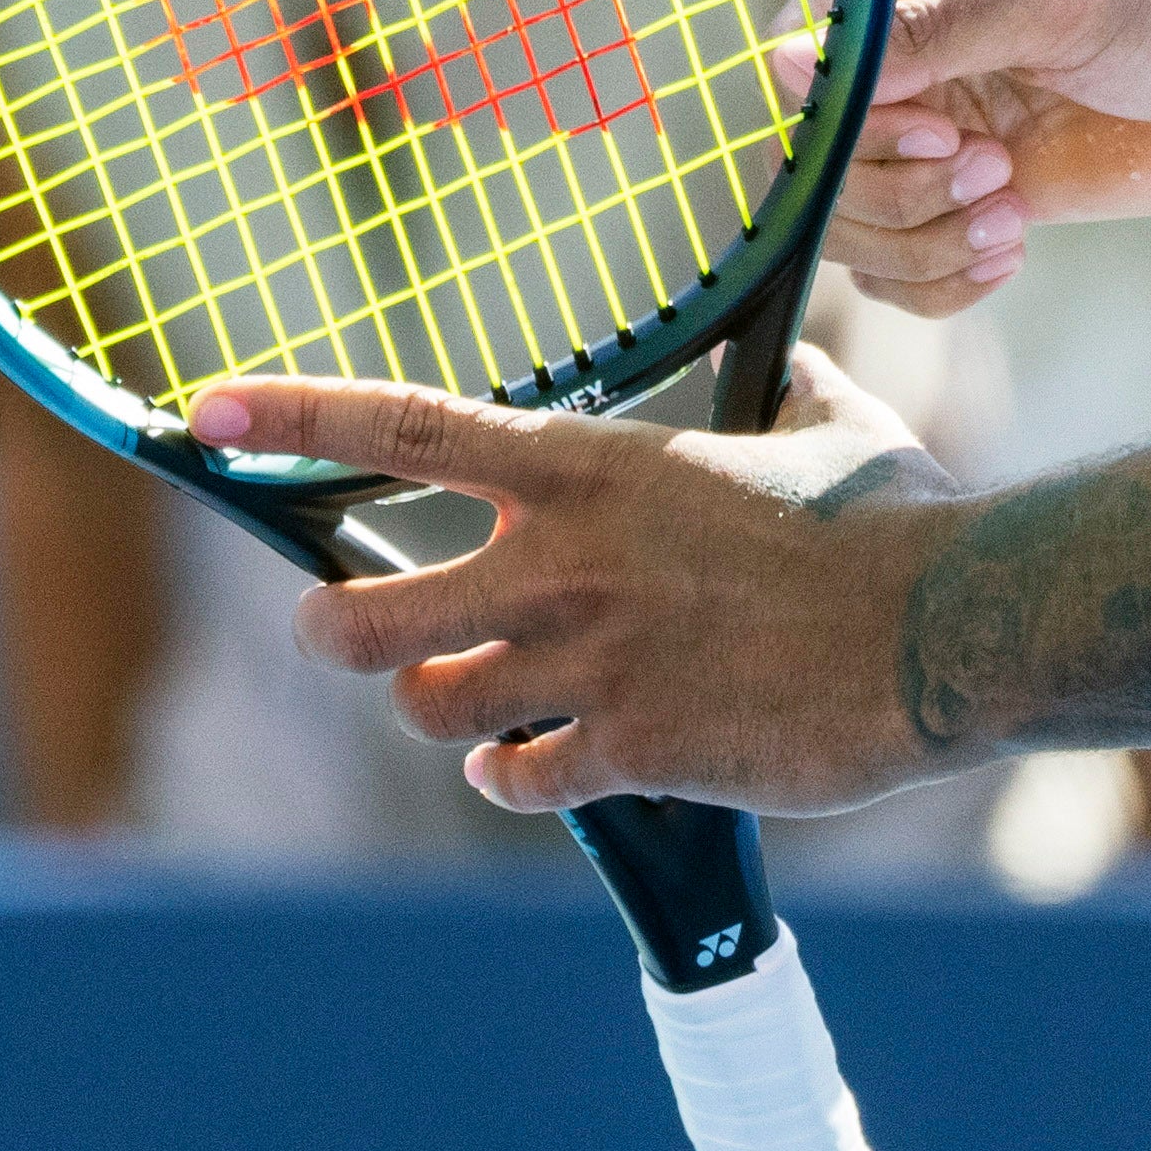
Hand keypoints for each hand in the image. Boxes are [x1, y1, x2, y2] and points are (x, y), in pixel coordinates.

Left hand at [190, 348, 957, 815]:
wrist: (946, 625)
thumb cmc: (896, 515)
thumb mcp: (831, 426)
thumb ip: (785, 395)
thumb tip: (794, 369)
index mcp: (595, 467)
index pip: (404, 427)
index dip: (291, 415)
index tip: (204, 409)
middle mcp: (564, 565)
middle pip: (366, 613)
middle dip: (334, 631)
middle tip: (337, 631)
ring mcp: (589, 666)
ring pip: (428, 709)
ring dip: (440, 710)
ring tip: (475, 705)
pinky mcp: (631, 754)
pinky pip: (517, 780)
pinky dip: (515, 777)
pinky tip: (540, 767)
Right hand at [805, 0, 1150, 315]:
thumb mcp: (1055, 2)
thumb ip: (927, 34)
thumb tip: (781, 62)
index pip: (799, 50)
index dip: (837, 112)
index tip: (932, 126)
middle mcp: (902, 52)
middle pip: (813, 153)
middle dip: (891, 185)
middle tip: (988, 167)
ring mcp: (934, 130)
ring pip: (852, 219)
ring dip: (919, 239)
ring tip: (1008, 212)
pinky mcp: (975, 197)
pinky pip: (902, 267)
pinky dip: (940, 280)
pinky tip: (1012, 250)